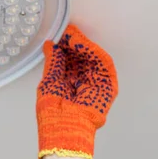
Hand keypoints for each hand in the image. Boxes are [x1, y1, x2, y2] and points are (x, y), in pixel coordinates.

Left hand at [37, 25, 118, 158]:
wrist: (62, 126)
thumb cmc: (53, 112)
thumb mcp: (49, 81)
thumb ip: (53, 63)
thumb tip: (51, 46)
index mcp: (69, 86)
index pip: (70, 63)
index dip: (66, 49)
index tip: (59, 37)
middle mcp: (83, 84)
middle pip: (83, 59)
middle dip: (74, 44)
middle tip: (66, 32)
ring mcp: (96, 85)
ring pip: (93, 59)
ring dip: (83, 45)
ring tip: (72, 35)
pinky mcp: (108, 86)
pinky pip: (103, 64)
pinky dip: (92, 51)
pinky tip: (80, 43)